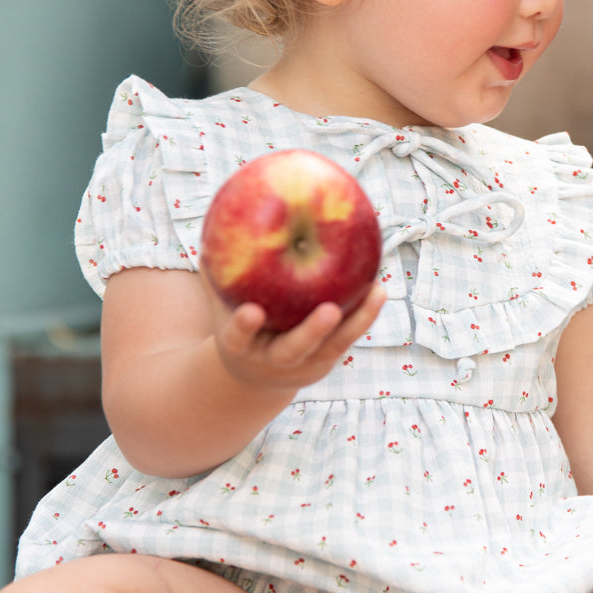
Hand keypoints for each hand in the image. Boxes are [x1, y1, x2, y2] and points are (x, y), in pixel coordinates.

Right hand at [208, 279, 386, 395]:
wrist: (255, 373)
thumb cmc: (239, 321)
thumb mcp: (223, 302)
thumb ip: (219, 270)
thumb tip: (213, 220)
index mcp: (241, 346)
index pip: (238, 338)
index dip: (244, 327)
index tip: (251, 311)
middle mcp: (273, 359)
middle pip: (293, 350)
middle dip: (312, 332)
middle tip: (330, 310)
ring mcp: (303, 363)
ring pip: (331, 346)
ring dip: (356, 322)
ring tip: (377, 292)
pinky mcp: (326, 361)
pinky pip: (348, 338)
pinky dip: (364, 315)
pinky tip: (379, 289)